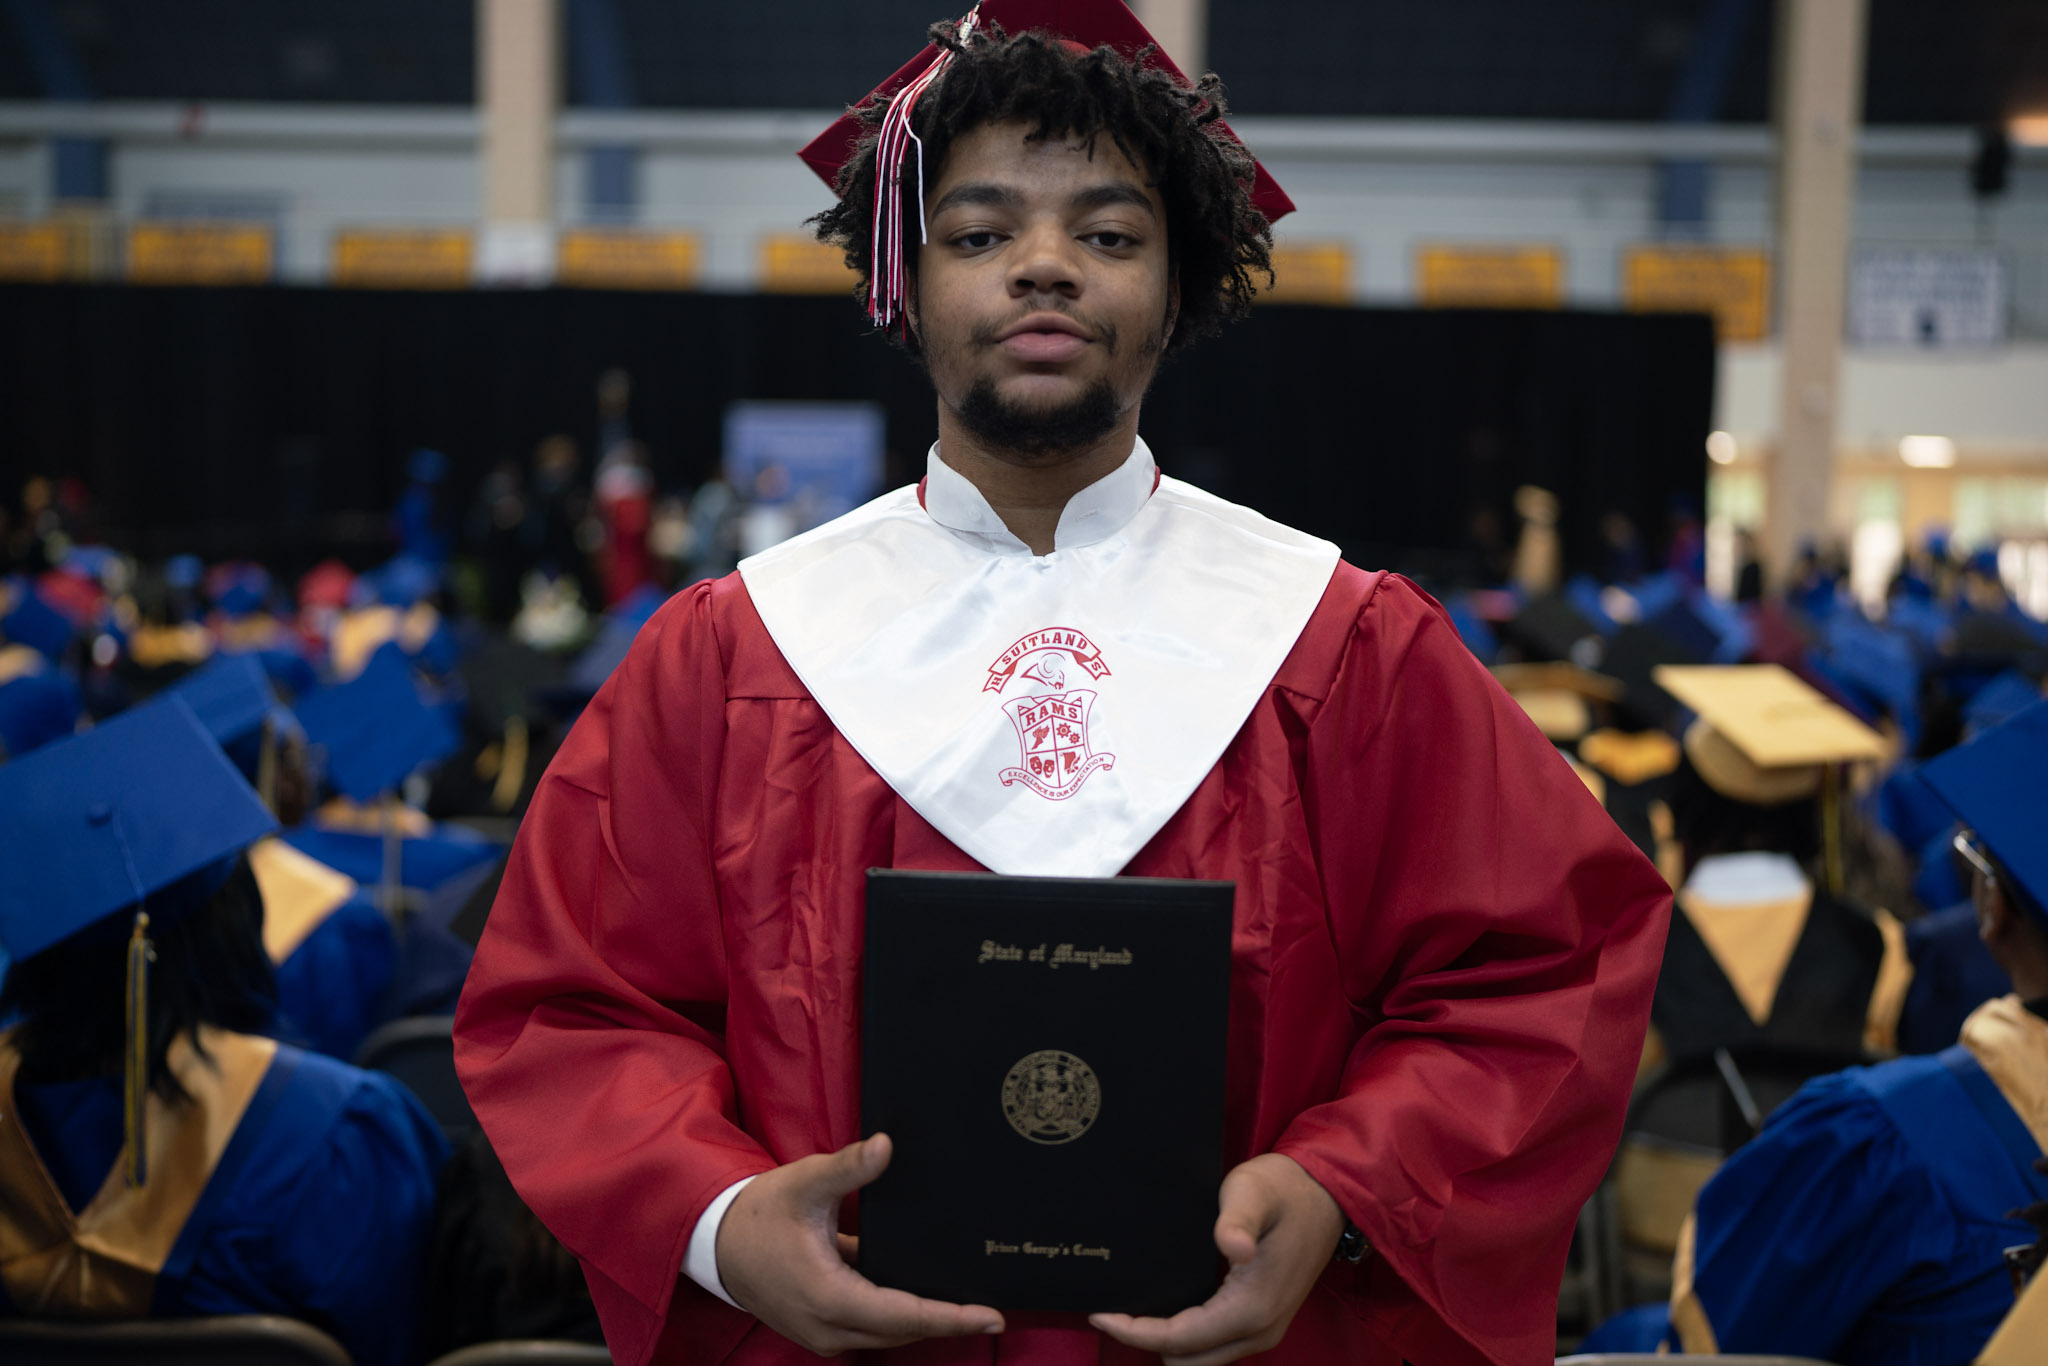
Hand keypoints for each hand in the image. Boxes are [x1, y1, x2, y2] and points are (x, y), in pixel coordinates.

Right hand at [714, 1133, 1005, 1355]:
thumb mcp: (805, 1183)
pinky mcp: (820, 1326)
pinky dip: (899, 1314)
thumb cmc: (757, 1213)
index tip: (991, 1316)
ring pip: (889, 1333)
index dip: (952, 1317)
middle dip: (949, 1320)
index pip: (906, 1315)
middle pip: (904, 1330)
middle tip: (994, 1309)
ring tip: (969, 1305)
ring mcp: (822, 1333)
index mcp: (829, 1298)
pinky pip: (871, 1327)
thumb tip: (884, 1146)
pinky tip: (925, 1293)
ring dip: (925, 1320)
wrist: (714, 1241)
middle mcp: (828, 1327)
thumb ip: (848, 1167)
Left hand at [1089, 1154, 1345, 1365]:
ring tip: (1132, 1310)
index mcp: (1253, 1308)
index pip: (1180, 1340)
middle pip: (1186, 1361)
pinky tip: (1165, 1308)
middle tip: (1112, 1311)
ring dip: (1167, 1342)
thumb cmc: (1284, 1189)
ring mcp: (1265, 1330)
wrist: (1326, 1193)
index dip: (1136, 1332)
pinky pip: (1214, 1345)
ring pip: (1201, 1359)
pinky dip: (1186, 1337)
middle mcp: (1261, 1330)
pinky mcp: (1264, 1321)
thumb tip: (1233, 1247)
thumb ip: (1237, 1219)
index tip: (1101, 1313)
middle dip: (1147, 1342)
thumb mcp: (1252, 1192)